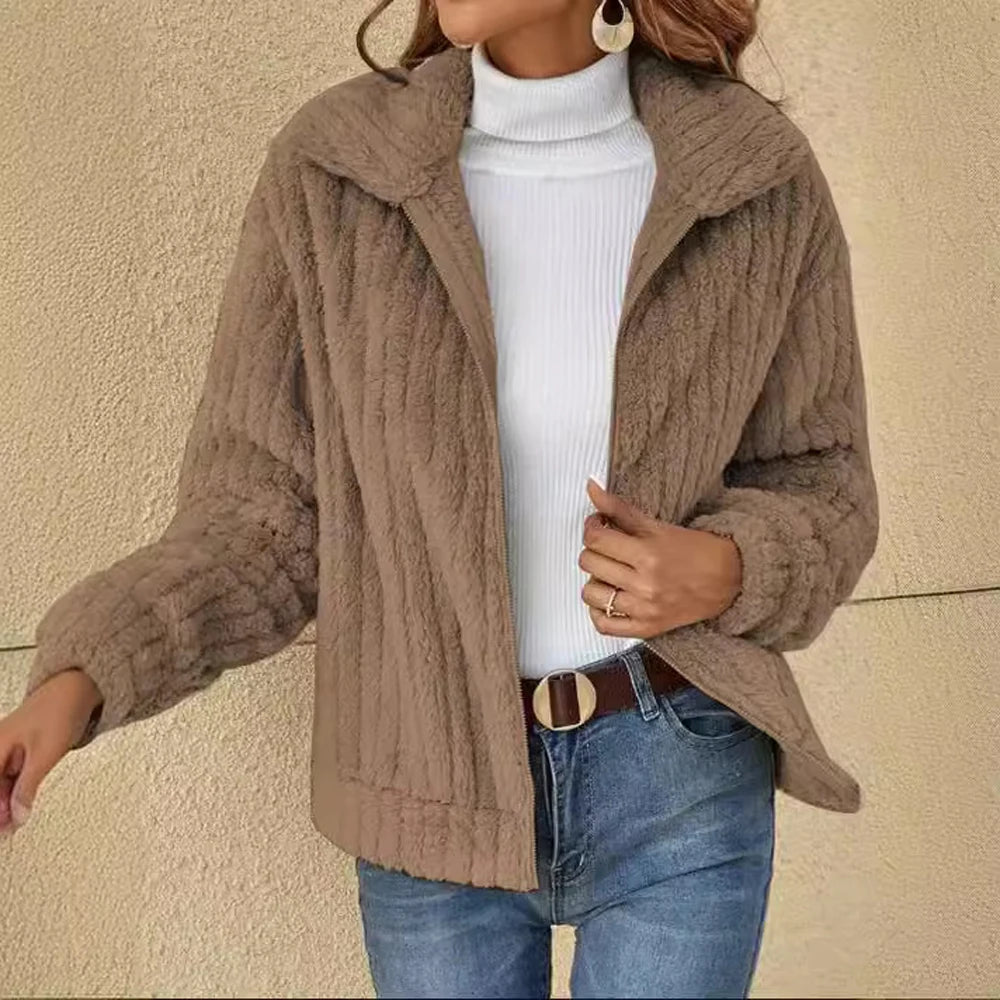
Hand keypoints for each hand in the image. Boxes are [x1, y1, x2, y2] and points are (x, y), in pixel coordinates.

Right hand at [0, 667, 102, 837]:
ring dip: (6, 805)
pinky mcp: (22, 751)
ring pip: (2, 785)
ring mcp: (9, 749)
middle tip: (7, 833)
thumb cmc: (60, 710)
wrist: (78, 688)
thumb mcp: (45, 753)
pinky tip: (19, 807)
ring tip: (12, 826)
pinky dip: (15, 793)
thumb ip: (29, 786)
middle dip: (0, 810)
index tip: (3, 830)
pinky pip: (12, 777)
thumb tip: (18, 816)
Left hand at [579, 477, 742, 637]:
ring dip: (595, 579)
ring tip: (609, 572)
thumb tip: (592, 489)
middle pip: (590, 563)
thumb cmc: (695, 551)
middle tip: (606, 546)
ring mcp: (644, 609)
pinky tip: (607, 598)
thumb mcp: (657, 525)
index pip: (596, 539)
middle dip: (594, 550)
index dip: (591, 527)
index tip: (598, 525)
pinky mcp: (646, 628)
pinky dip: (598, 611)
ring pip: (590, 594)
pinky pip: (603, 625)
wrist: (728, 578)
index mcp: (648, 554)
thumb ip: (619, 508)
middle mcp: (644, 585)